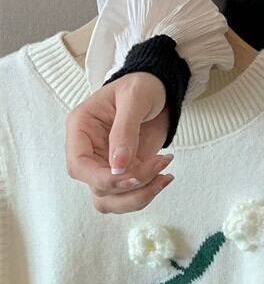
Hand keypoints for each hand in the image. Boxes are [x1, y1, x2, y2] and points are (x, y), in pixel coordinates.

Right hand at [65, 71, 175, 213]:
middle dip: (129, 187)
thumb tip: (117, 166)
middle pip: (97, 187)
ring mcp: (107, 163)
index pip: (78, 166)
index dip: (103, 179)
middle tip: (159, 167)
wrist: (160, 89)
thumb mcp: (134, 98)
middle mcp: (89, 150)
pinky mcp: (127, 170)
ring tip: (165, 176)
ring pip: (111, 199)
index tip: (133, 176)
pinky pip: (130, 193)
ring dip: (139, 196)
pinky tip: (165, 174)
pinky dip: (148, 190)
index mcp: (81, 128)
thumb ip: (125, 131)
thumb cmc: (142, 85)